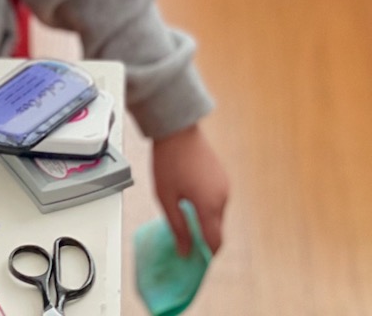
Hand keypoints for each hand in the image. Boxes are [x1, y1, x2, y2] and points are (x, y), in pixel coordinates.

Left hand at [152, 123, 228, 255]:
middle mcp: (223, 197)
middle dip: (202, 236)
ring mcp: (224, 185)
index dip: (206, 255)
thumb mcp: (165, 197)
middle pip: (216, 228)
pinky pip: (216, 198)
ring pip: (216, 213)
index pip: (214, 242)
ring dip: (203, 219)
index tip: (193, 261)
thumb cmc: (168, 161)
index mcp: (209, 206)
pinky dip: (205, 205)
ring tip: (181, 214)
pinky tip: (188, 197)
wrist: (177, 129)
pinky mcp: (222, 176)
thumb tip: (185, 251)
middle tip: (183, 239)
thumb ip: (177, 227)